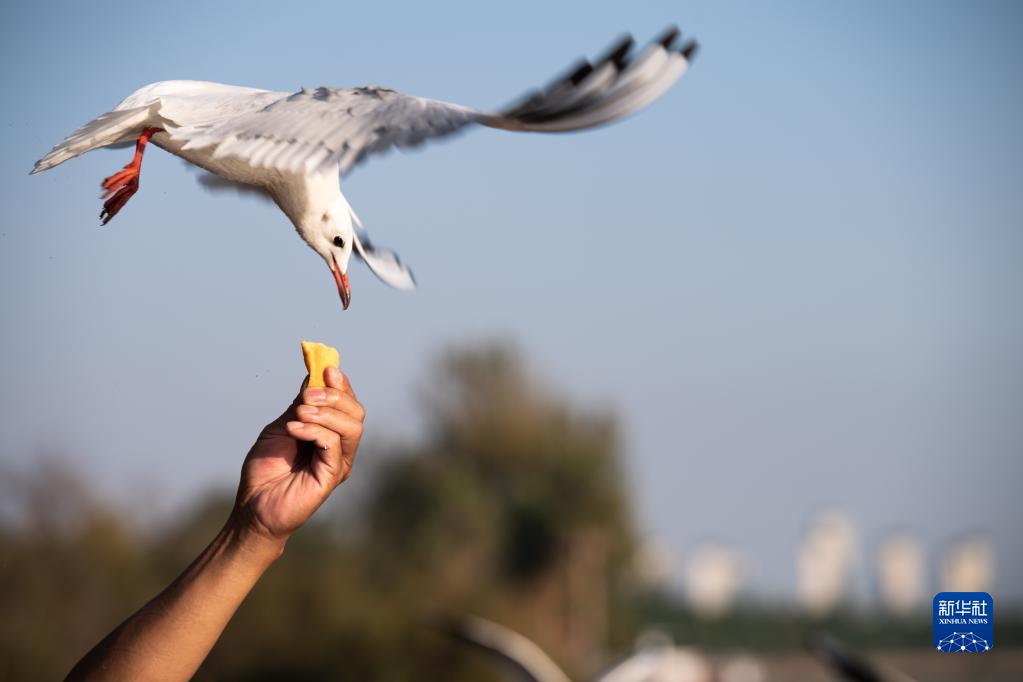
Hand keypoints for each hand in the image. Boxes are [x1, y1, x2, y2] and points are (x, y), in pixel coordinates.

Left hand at [232, 366, 365, 542]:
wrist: (254, 504)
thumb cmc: (266, 469)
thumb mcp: (282, 426)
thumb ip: (300, 405)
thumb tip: (314, 376)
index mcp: (331, 434)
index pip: (348, 404)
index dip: (341, 385)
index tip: (327, 368)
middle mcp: (340, 447)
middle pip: (357, 412)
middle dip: (334, 395)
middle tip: (307, 395)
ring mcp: (339, 462)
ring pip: (352, 426)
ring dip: (325, 412)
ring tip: (300, 413)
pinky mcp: (333, 475)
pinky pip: (333, 443)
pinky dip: (314, 430)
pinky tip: (294, 430)